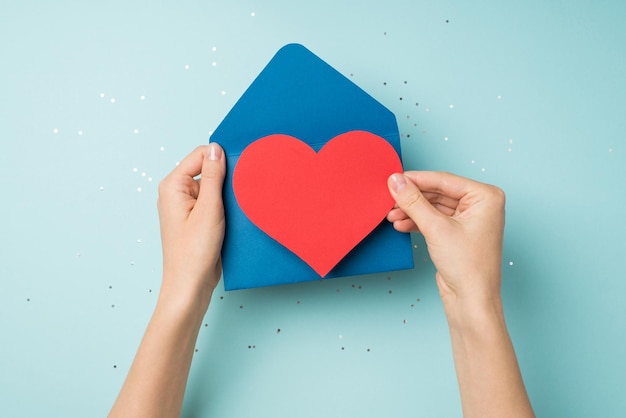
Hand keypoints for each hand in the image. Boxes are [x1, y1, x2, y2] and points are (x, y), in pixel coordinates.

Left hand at [157, 143, 225, 308]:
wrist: (190, 286)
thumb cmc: (194, 253)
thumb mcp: (209, 209)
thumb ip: (213, 176)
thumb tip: (216, 148)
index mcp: (173, 185)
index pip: (201, 154)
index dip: (221, 159)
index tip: (240, 168)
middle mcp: (177, 193)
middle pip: (208, 169)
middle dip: (226, 179)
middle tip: (238, 193)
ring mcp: (186, 206)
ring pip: (214, 187)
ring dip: (228, 195)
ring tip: (234, 209)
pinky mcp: (196, 218)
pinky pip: (214, 202)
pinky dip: (226, 206)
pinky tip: (233, 217)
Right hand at [388, 172, 533, 417]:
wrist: (471, 301)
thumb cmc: (468, 267)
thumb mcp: (436, 228)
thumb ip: (413, 201)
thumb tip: (396, 181)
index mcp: (486, 196)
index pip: (444, 180)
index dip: (416, 179)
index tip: (393, 178)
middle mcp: (480, 205)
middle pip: (437, 193)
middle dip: (412, 198)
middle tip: (389, 197)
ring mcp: (469, 219)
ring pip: (433, 206)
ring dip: (412, 210)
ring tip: (391, 215)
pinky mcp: (457, 233)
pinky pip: (434, 219)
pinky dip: (417, 221)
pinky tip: (400, 224)